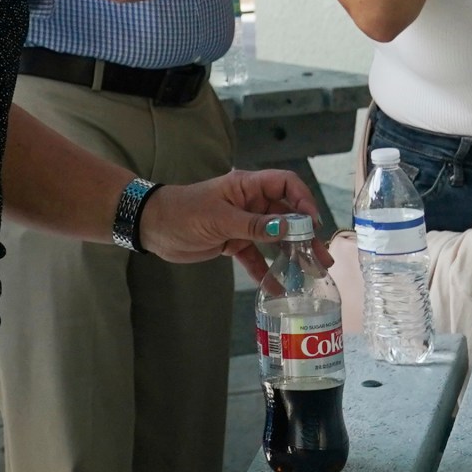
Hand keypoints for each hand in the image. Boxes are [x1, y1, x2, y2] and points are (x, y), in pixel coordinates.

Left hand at [138, 169, 326, 278]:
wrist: (150, 226)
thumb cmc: (181, 212)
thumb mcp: (219, 218)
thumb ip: (254, 225)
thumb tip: (289, 227)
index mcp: (246, 186)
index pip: (286, 184)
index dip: (303, 200)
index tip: (312, 222)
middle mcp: (249, 203)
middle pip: (287, 214)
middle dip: (305, 234)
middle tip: (322, 256)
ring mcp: (242, 223)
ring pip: (275, 237)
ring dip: (292, 253)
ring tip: (312, 272)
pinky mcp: (233, 242)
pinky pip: (256, 256)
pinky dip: (266, 270)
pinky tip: (278, 287)